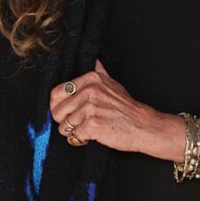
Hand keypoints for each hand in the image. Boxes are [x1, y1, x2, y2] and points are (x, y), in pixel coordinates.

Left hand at [49, 60, 178, 159]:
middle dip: (64, 121)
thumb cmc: (127, 108)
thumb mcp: (113, 84)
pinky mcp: (92, 124)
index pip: (56, 92)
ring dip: (73, 132)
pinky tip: (92, 136)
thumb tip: (95, 60)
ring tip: (87, 130)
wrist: (143, 126)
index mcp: (91, 79)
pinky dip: (81, 140)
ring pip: (64, 126)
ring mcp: (90, 108)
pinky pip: (74, 136)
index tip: (64, 113)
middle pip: (57, 111)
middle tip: (77, 124)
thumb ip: (100, 73)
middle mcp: (89, 91)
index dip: (57, 106)